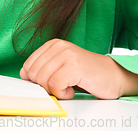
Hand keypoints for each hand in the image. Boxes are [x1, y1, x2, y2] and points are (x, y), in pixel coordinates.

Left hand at [20, 39, 137, 98]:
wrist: (113, 76)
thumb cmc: (87, 74)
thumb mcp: (61, 67)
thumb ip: (44, 68)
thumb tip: (23, 74)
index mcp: (53, 44)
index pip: (28, 65)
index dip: (35, 80)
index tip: (49, 85)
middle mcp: (58, 46)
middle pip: (34, 73)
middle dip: (45, 86)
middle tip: (61, 87)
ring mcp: (66, 54)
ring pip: (43, 80)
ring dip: (54, 91)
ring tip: (67, 87)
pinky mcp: (74, 66)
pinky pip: (55, 85)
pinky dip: (62, 93)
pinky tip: (72, 90)